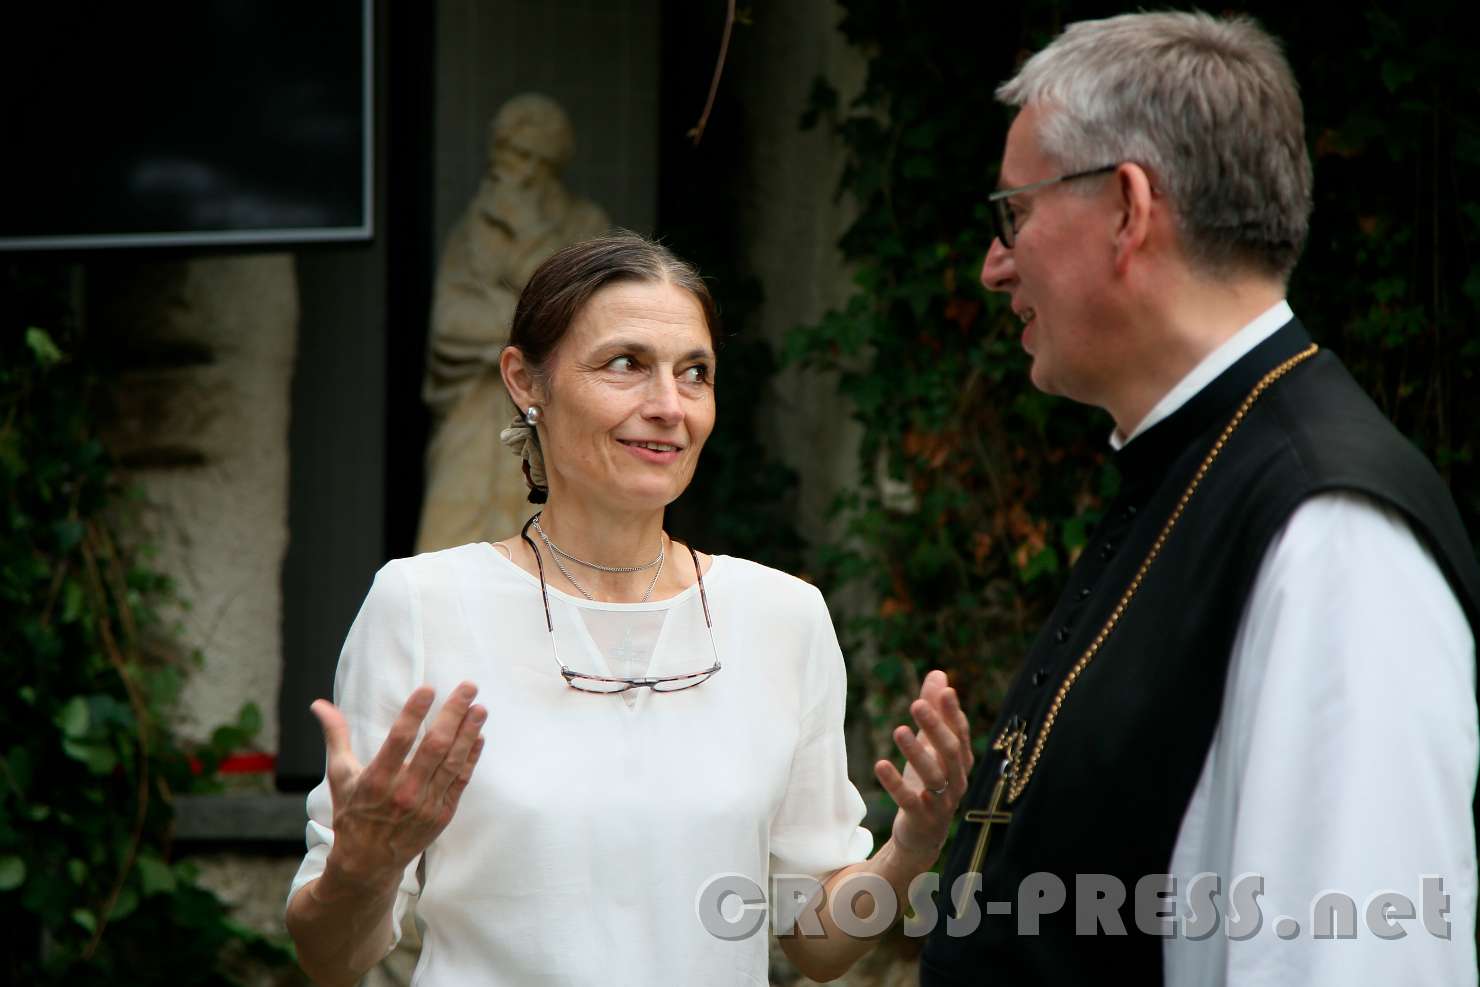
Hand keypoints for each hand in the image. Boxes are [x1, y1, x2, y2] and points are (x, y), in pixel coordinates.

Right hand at [311, 683, 485, 894]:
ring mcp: (426, 805)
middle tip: (468, 687)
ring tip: (480, 707)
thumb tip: (320, 704)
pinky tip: (478, 736)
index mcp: (376, 781)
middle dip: (453, 714)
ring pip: (452, 762)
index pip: (399, 740)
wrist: (367, 864)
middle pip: (435, 747)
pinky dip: (471, 758)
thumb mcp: (339, 775)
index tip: (428, 688)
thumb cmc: (352, 814)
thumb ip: (336, 736)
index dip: (414, 713)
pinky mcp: (442, 815)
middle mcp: (404, 793)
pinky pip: (460, 781)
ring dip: (469, 733)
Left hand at [873, 670, 972, 861]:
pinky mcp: (921, 819)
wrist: (922, 835)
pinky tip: (880, 764)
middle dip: (935, 728)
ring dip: (916, 752)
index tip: (945, 691)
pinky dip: (895, 784)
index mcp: (961, 762)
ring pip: (933, 776)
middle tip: (916, 704)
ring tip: (898, 730)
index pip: (961, 734)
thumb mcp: (930, 746)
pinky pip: (909, 801)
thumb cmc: (928, 783)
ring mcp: (941, 803)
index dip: (953, 713)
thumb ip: (935, 710)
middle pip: (951, 752)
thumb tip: (939, 674)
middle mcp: (957, 781)